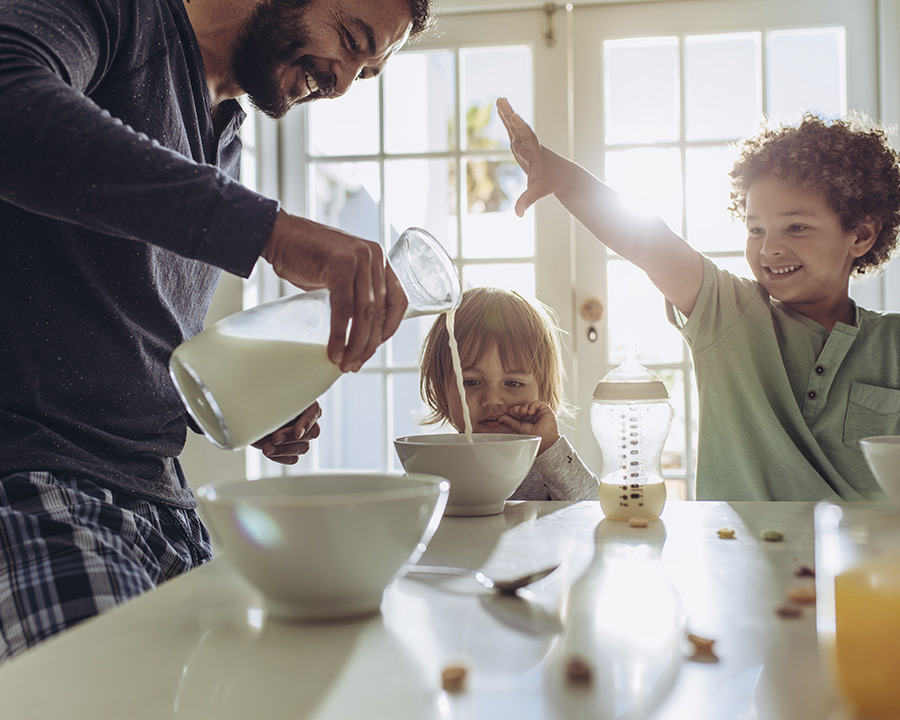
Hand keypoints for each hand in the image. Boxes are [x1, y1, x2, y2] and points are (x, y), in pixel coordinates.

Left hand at [252, 402, 321, 464]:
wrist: (245, 417)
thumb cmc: (257, 403)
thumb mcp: (266, 400)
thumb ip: (277, 403)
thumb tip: (283, 404)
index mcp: (303, 403)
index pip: (314, 412)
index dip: (307, 423)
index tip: (296, 433)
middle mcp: (305, 420)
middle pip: (312, 432)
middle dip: (291, 437)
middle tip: (274, 438)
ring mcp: (300, 437)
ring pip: (303, 448)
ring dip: (284, 449)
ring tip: (266, 448)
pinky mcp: (291, 449)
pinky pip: (293, 458)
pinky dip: (281, 457)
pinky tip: (269, 452)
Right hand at [261, 211, 407, 371]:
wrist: (278, 234)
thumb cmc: (306, 256)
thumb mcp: (341, 271)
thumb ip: (355, 292)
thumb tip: (361, 329)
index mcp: (378, 259)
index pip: (398, 299)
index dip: (390, 328)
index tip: (376, 347)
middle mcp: (373, 257)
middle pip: (380, 311)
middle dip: (369, 344)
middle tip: (356, 364)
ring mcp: (358, 259)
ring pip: (365, 313)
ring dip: (357, 344)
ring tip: (346, 364)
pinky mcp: (339, 266)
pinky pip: (343, 309)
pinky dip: (339, 335)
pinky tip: (334, 351)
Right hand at [496, 97, 559, 216]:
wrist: (562, 174)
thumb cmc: (550, 182)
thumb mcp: (538, 191)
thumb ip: (527, 201)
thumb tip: (518, 215)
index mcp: (535, 153)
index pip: (527, 138)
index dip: (520, 127)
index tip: (514, 117)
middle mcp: (529, 144)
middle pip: (518, 127)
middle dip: (510, 115)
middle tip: (503, 101)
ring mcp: (525, 143)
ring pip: (514, 126)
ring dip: (506, 113)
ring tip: (499, 99)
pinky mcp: (521, 144)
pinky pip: (512, 129)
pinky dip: (506, 119)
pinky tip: (499, 108)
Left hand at [497, 401, 559, 454]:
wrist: (545, 439)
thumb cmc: (534, 436)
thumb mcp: (519, 427)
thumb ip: (510, 421)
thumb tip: (500, 417)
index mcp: (526, 421)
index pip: (518, 413)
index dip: (514, 411)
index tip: (509, 412)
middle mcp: (532, 416)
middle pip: (523, 408)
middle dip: (518, 409)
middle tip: (514, 410)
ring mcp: (539, 413)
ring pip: (529, 404)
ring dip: (524, 407)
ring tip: (523, 412)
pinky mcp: (545, 410)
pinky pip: (536, 403)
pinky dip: (532, 406)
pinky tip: (530, 412)